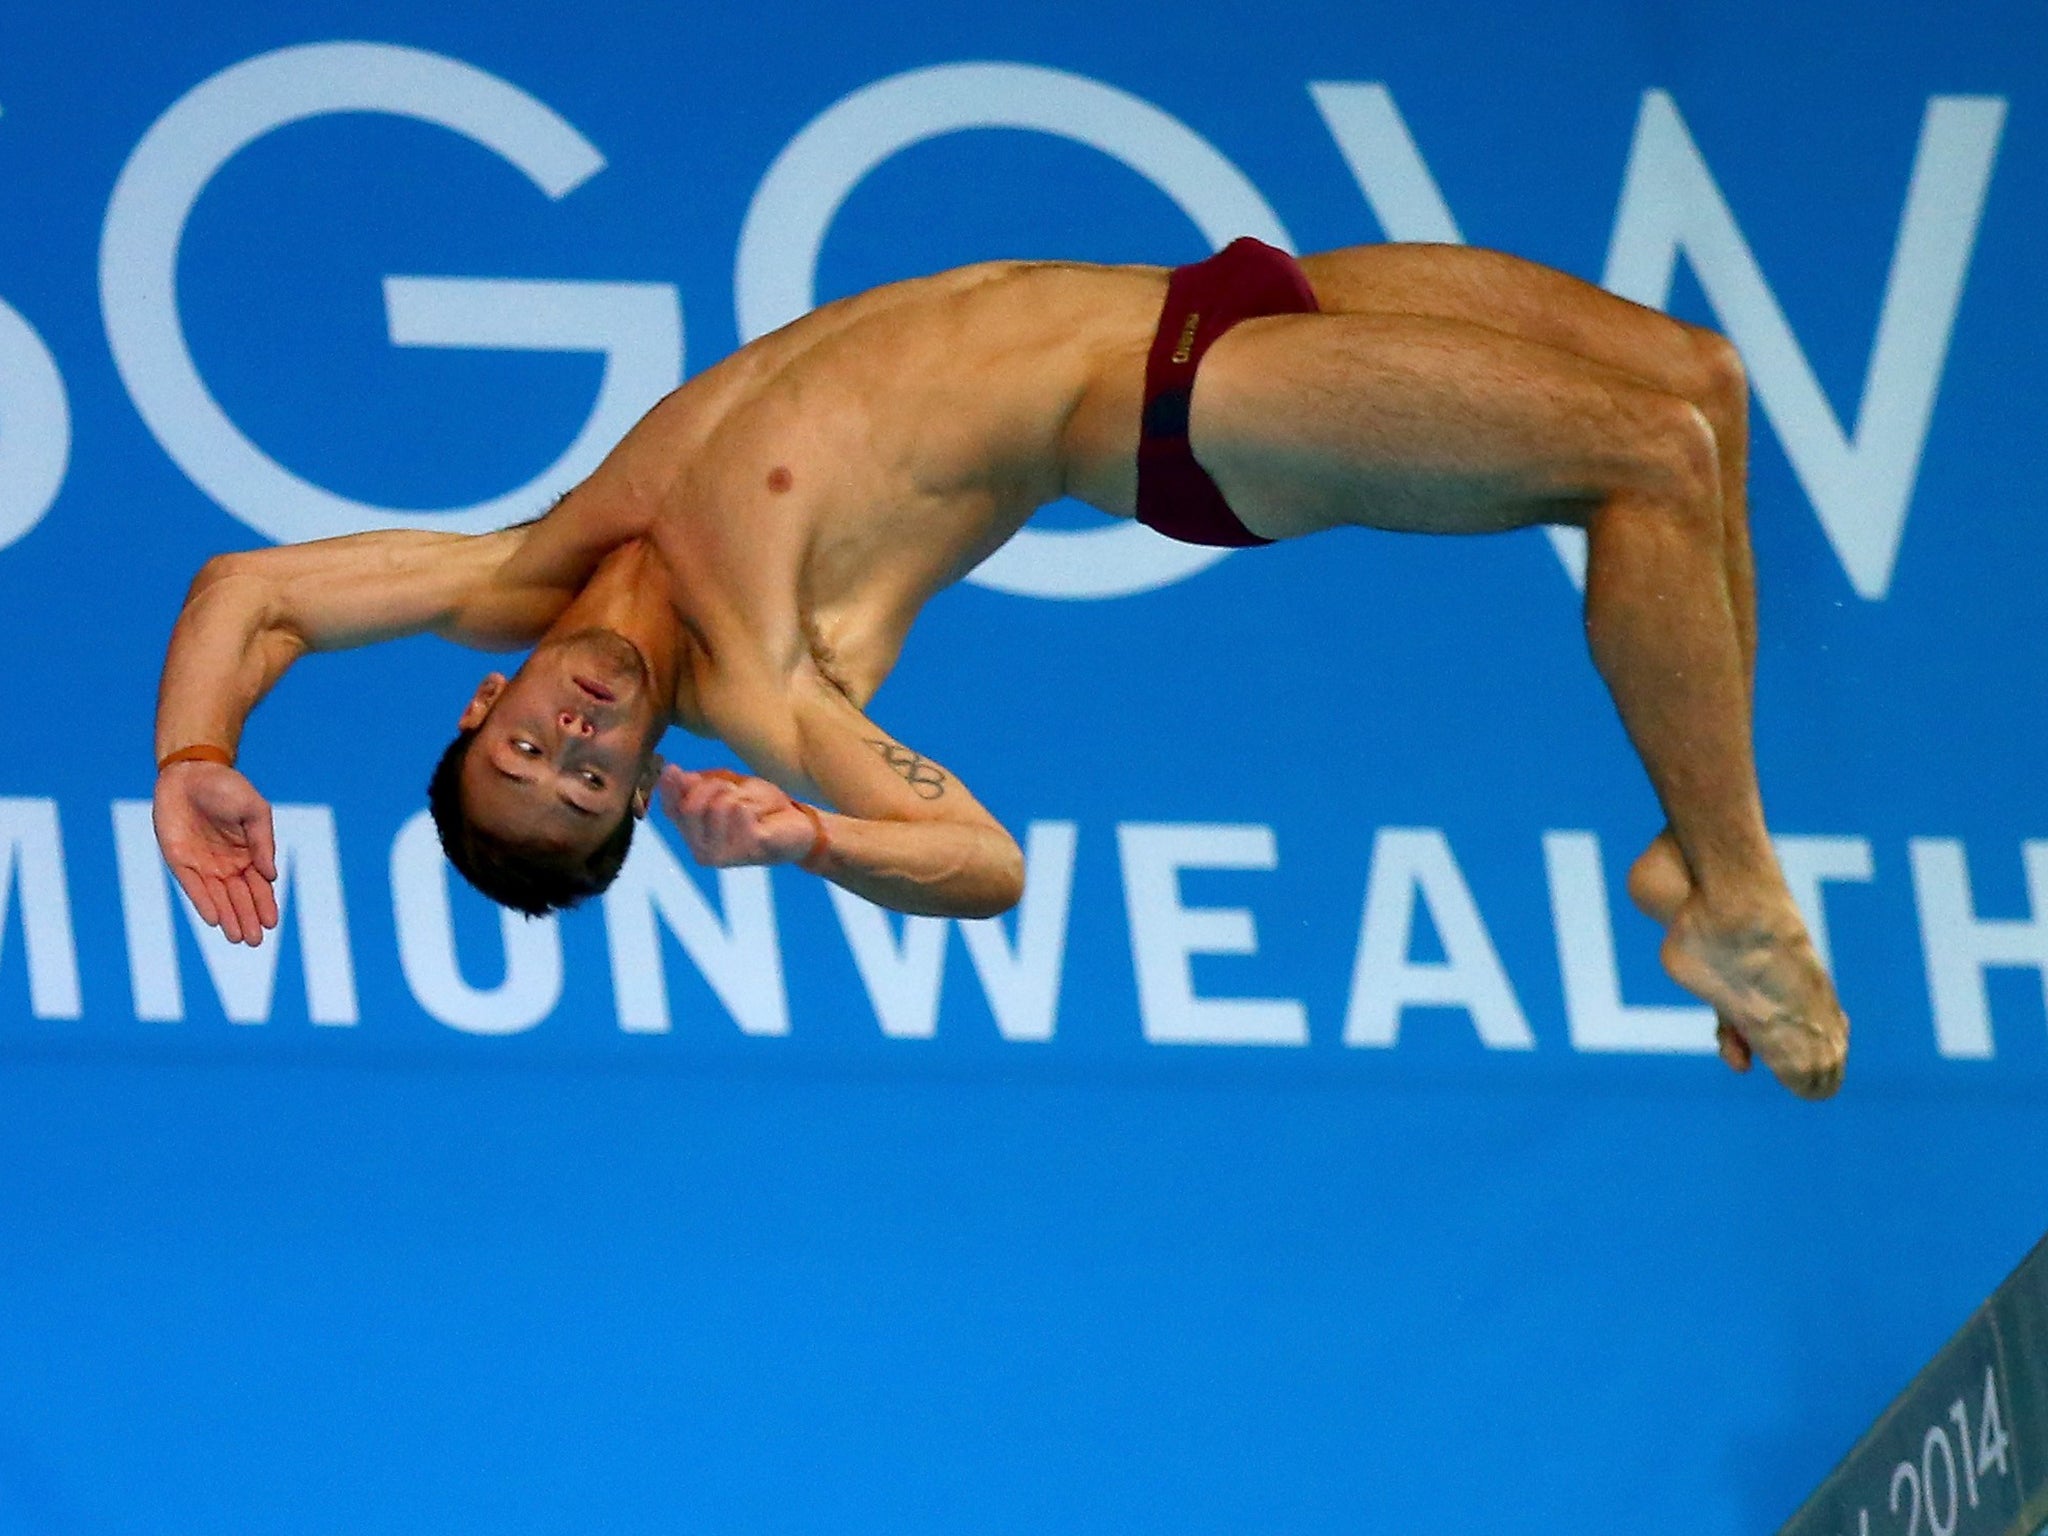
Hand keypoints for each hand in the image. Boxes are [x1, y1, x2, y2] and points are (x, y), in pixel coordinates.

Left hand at [152, 762, 279, 945]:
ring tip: (238, 938)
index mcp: (247, 853)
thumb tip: (271, 876)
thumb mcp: (255, 810)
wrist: (190, 772)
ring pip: (218, 897)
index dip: (265, 904)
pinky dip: (203, 902)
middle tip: (255, 941)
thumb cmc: (227, 787)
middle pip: (239, 897)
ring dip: (229, 918)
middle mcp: (226, 863)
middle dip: (248, 918)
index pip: (258, 885)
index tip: (272, 923)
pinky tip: (214, 919)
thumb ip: (263, 842)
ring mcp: (202, 864)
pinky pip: (193, 886)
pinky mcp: (179, 861)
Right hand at [658, 766, 820, 868]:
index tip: (674, 768)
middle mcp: (701, 851)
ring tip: (753, 806)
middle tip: (735, 789)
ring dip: (739, 795)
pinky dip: (753, 803)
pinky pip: (739, 810)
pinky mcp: (747, 850)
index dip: (670, 787)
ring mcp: (723, 855)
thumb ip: (697, 784)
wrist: (800, 825)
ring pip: (717, 805)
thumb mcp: (725, 788)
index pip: (670, 809)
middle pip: (690, 806)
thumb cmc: (762, 807)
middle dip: (713, 786)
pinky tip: (763, 816)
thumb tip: (670, 772)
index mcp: (693, 836)